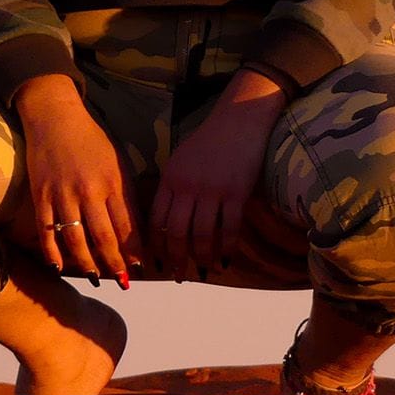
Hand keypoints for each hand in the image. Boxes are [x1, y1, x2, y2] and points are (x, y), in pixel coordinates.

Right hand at [12, 75, 141, 285]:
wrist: (55, 116)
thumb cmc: (91, 139)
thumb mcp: (117, 161)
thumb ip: (125, 193)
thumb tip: (134, 229)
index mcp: (113, 180)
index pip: (127, 224)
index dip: (135, 250)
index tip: (141, 267)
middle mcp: (89, 190)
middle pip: (104, 237)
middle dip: (115, 264)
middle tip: (123, 282)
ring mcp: (62, 194)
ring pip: (76, 239)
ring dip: (88, 264)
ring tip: (98, 279)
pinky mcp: (41, 195)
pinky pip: (47, 231)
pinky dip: (53, 253)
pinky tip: (60, 269)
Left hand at [151, 68, 287, 278]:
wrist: (240, 119)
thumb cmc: (210, 141)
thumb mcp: (181, 160)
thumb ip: (172, 188)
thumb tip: (165, 222)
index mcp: (170, 178)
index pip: (156, 220)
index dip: (154, 245)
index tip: (156, 262)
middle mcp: (188, 186)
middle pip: (176, 232)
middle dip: (176, 258)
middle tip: (178, 274)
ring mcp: (212, 190)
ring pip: (202, 235)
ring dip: (202, 257)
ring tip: (203, 270)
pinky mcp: (236, 192)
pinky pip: (229, 228)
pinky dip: (226, 248)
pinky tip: (224, 258)